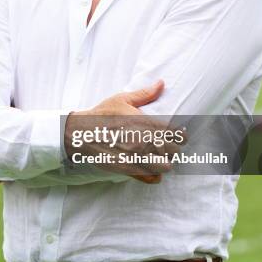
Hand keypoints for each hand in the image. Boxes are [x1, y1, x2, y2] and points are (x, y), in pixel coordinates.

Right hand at [65, 80, 184, 183]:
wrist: (80, 133)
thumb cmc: (102, 114)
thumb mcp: (122, 99)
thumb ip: (145, 94)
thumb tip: (161, 83)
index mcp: (146, 123)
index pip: (176, 134)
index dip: (180, 135)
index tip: (179, 135)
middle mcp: (144, 141)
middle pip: (174, 151)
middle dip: (173, 148)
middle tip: (168, 146)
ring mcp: (137, 157)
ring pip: (166, 166)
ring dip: (165, 162)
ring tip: (160, 157)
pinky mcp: (129, 169)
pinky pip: (151, 178)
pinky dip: (155, 176)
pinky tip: (153, 169)